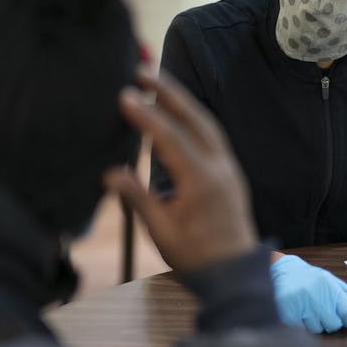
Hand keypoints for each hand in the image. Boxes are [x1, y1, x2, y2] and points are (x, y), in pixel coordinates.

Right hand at [105, 68, 256, 271]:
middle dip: (168, 92)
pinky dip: (192, 118)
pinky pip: (211, 135)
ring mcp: (228, 167)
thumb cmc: (196, 257)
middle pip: (195, 118)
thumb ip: (138, 198)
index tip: (124, 95)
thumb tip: (110, 173)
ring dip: (182, 101)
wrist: (235, 274)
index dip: (146, 115)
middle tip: (142, 72)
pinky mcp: (229, 172)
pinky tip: (176, 114)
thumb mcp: (162, 231)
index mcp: (201, 181)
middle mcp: (219, 167)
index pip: (170, 138)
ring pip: (206, 123)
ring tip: (156, 84)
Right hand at [270, 255, 346, 333]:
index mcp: (330, 286)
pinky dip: (302, 325)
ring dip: (315, 324)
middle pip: (334, 324)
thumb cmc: (310, 279)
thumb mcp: (332, 282)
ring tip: (309, 311)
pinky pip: (303, 330)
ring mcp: (302, 305)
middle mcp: (317, 295)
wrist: (282, 271)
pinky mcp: (289, 314)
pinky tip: (299, 313)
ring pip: (318, 329)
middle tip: (323, 313)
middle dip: (332, 322)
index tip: (344, 318)